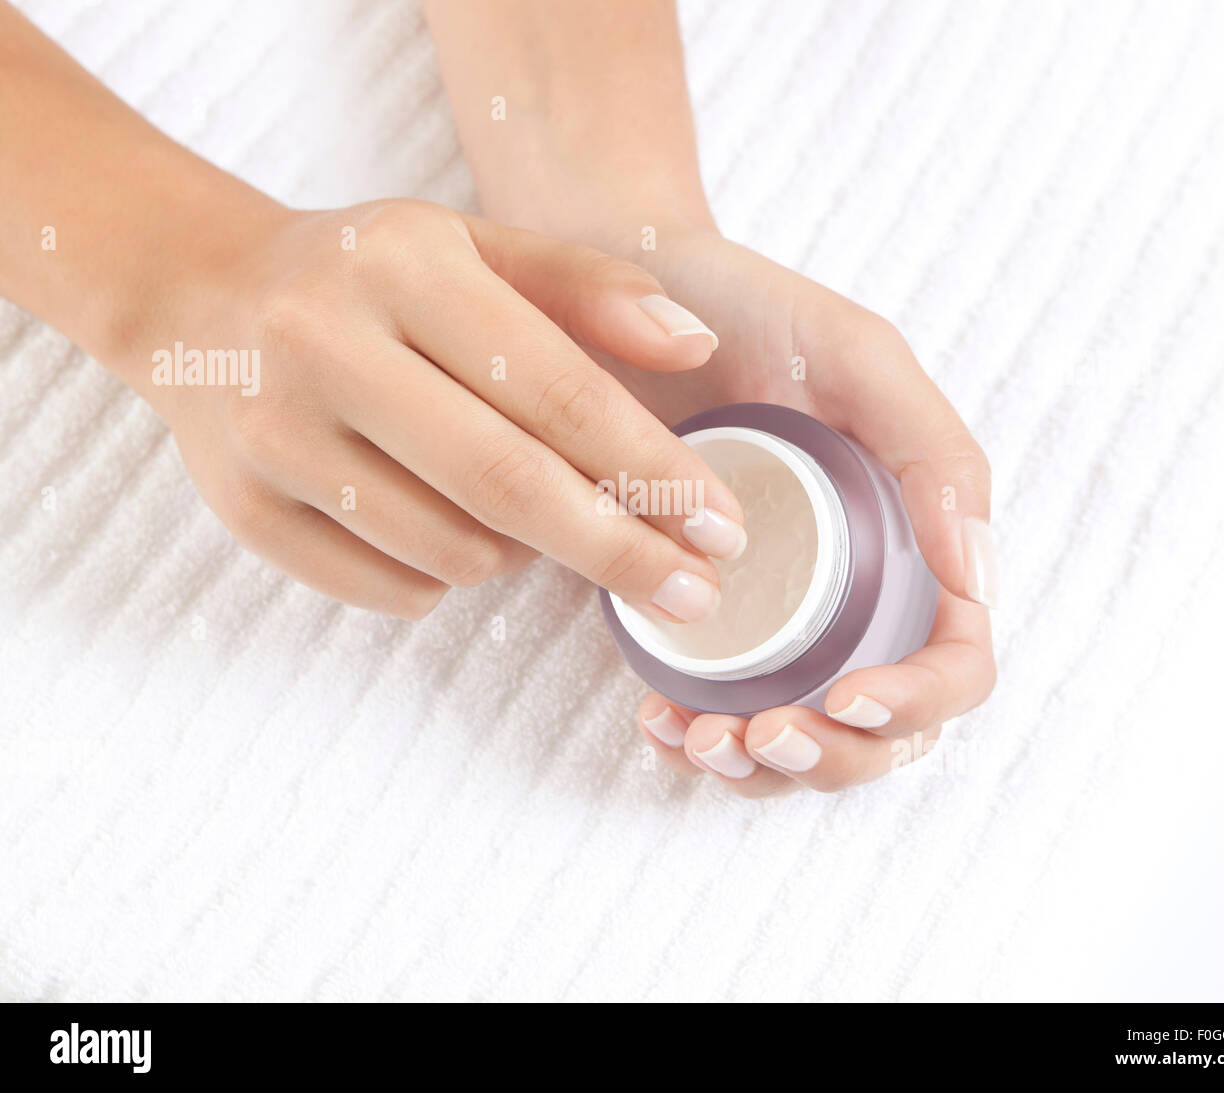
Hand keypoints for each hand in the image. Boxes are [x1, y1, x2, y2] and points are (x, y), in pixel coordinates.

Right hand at [126, 201, 748, 619]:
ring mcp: (275, 436)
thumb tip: (697, 347)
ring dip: (523, 555)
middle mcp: (325, 346)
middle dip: (620, 552)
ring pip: (453, 552)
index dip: (653, 472)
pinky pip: (391, 589)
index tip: (724, 530)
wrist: (200, 299)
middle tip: (694, 594)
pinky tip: (449, 530)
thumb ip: (590, 289)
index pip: (556, 391)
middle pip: (508, 487)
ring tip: (531, 515)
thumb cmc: (368, 276)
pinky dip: (447, 578)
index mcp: (403, 268)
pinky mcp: (245, 511)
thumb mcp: (476, 248)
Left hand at [612, 230, 997, 795]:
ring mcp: (774, 614)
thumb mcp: (856, 358)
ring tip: (697, 738)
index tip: (850, 698)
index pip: (953, 659)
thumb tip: (980, 581)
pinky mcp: (698, 617)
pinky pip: (716, 709)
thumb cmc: (745, 312)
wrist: (622, 294)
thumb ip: (935, 453)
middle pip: (878, 729)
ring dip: (757, 768)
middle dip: (830, 757)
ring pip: (797, 736)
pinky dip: (692, 736)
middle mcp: (850, 594)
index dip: (919, 702)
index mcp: (909, 543)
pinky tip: (655, 719)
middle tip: (758, 735)